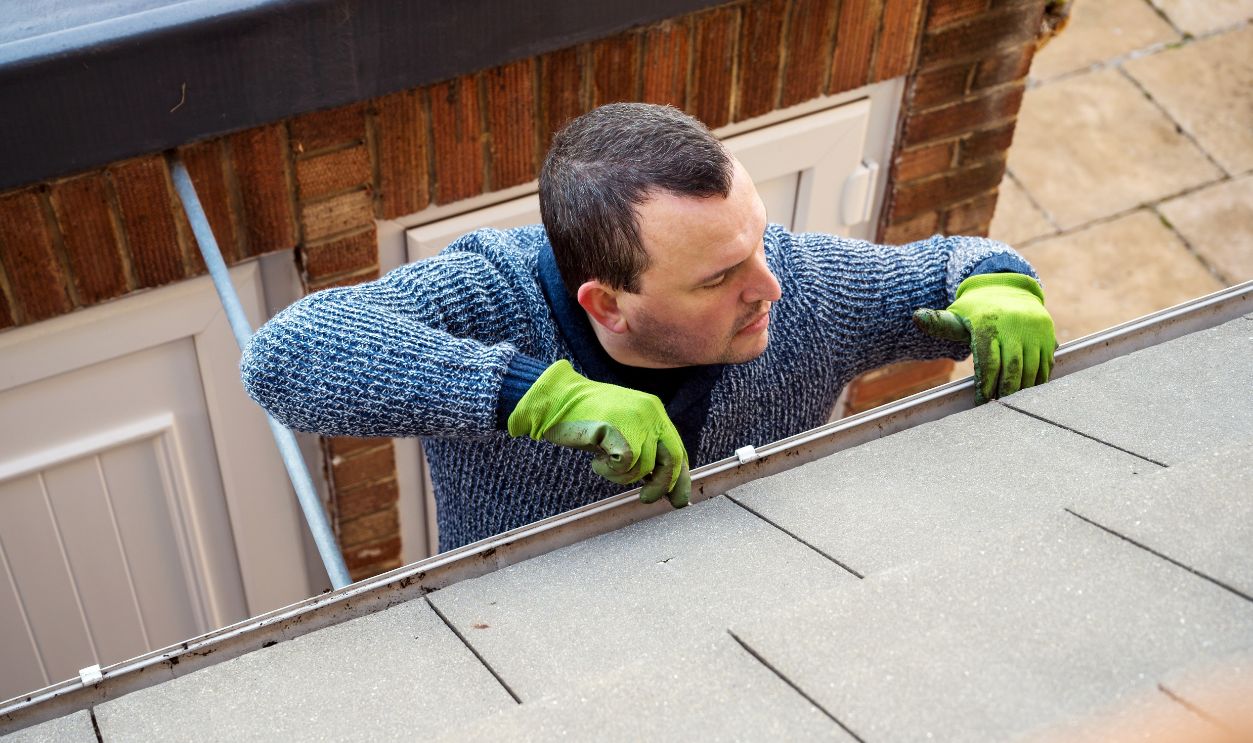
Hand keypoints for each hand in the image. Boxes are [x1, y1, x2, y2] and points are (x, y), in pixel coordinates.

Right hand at [507, 360, 690, 506]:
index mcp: (655, 411)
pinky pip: (625, 464)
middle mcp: (651, 412)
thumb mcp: (624, 429)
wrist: (557, 399)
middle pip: (671, 459)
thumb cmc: (585, 418)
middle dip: (661, 485)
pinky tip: (597, 461)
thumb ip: (644, 448)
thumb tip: (662, 484)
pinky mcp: (618, 428)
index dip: (679, 477)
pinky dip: (610, 470)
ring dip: (621, 476)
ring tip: (603, 463)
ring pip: (643, 466)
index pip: (678, 449)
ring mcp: (636, 419)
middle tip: (646, 499)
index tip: (677, 499)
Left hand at [912, 273, 1056, 403]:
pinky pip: (1045, 363)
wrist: (1008, 289)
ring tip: (1012, 401)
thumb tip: (916, 317)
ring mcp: (1034, 330)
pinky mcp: (1048, 334)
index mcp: (989, 325)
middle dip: (1005, 391)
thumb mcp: (957, 314)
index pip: (988, 362)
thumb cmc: (977, 310)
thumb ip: (940, 323)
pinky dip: (1038, 379)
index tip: (981, 401)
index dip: (985, 385)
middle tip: (998, 406)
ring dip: (1023, 389)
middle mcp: (1014, 326)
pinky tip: (1028, 390)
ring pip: (1031, 368)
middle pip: (1012, 368)